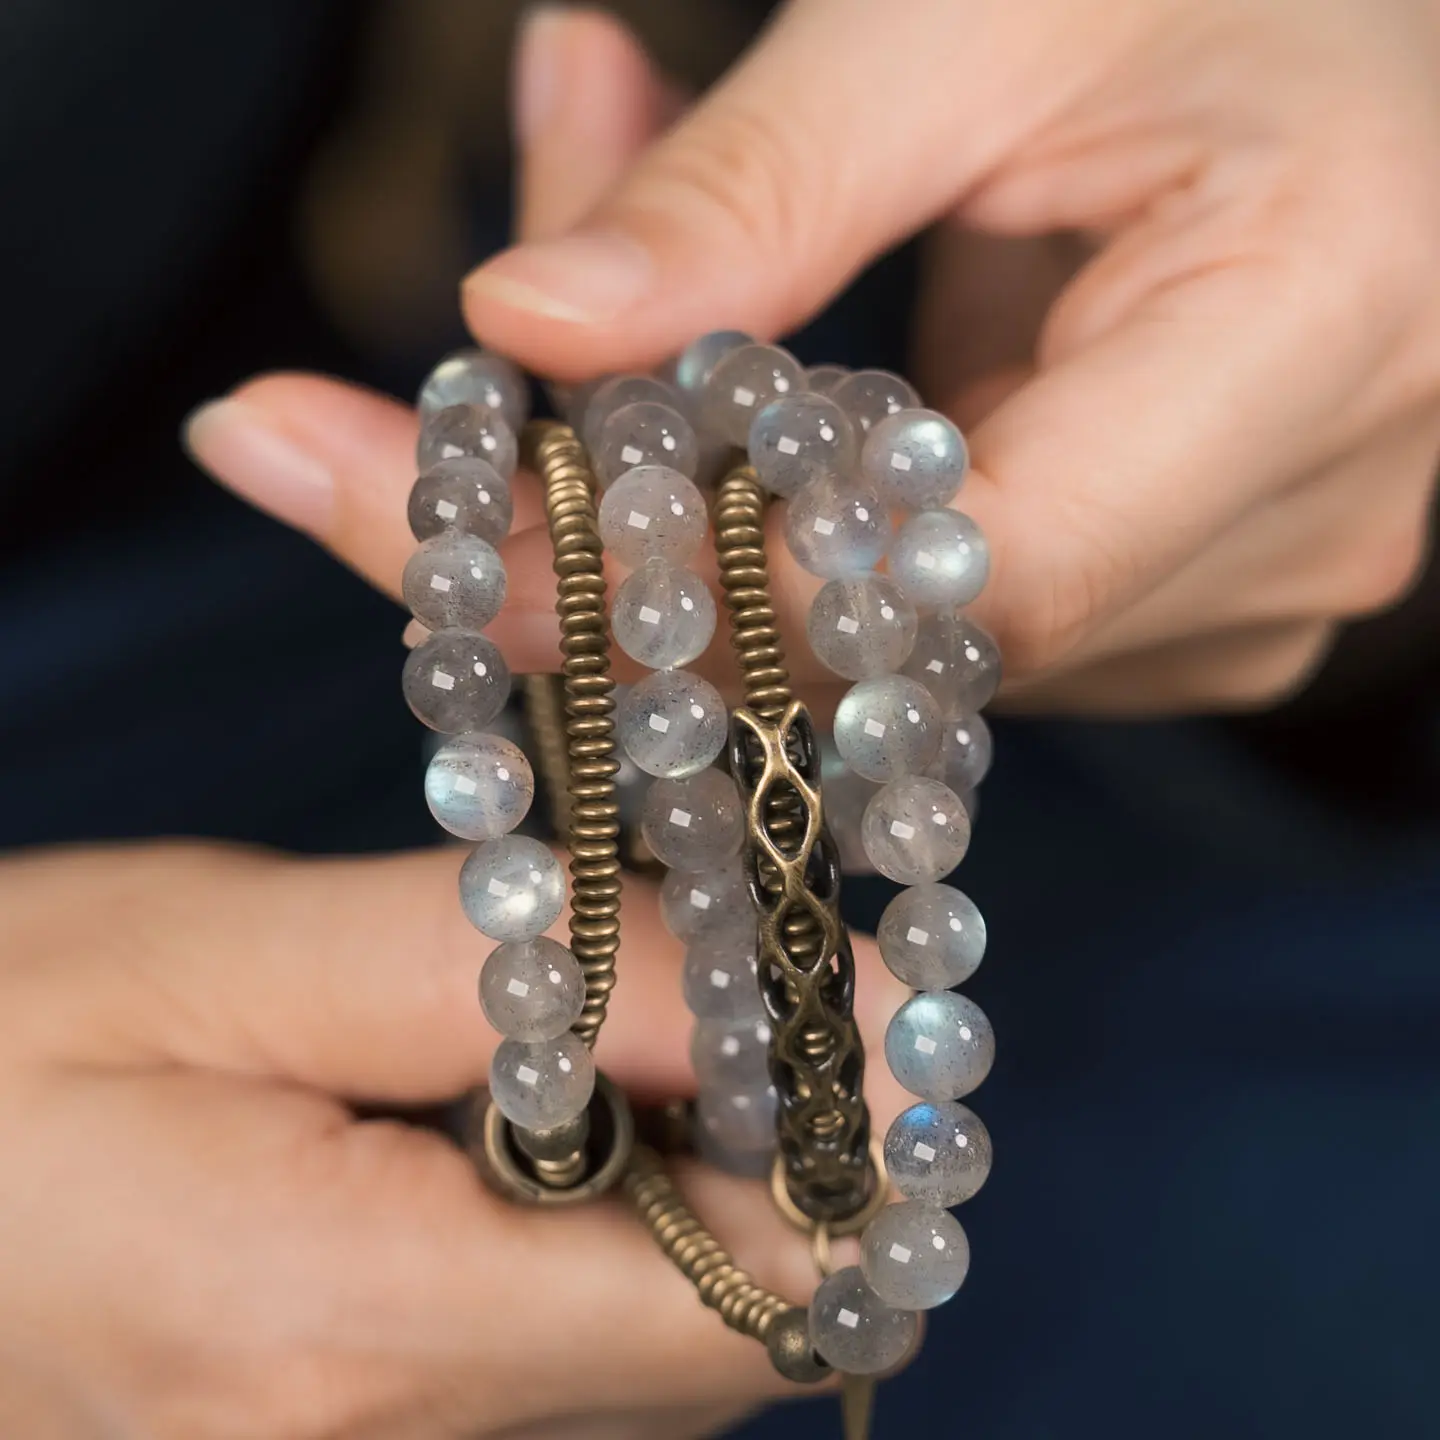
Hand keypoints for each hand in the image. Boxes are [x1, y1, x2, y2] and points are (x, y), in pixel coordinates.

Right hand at [0, 841, 907, 1437]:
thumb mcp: (239, 952)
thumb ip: (533, 971)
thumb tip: (806, 987)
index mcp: (349, 1339)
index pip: (752, 1303)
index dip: (852, 1159)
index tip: (855, 1015)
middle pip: (718, 1343)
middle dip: (763, 1162)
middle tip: (703, 990)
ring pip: (646, 1368)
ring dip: (671, 1202)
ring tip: (573, 1049)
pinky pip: (549, 1382)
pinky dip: (581, 1255)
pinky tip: (501, 1139)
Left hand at [452, 0, 1436, 714]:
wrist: (1333, 34)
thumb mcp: (968, 13)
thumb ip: (755, 183)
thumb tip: (519, 318)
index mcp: (1315, 331)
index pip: (974, 569)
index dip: (717, 587)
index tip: (477, 550)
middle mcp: (1309, 512)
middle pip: (917, 637)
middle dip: (656, 577)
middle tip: (420, 482)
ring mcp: (1254, 578)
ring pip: (912, 649)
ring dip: (723, 550)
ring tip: (584, 391)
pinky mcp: (1187, 593)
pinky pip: (947, 622)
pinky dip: (811, 547)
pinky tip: (738, 430)